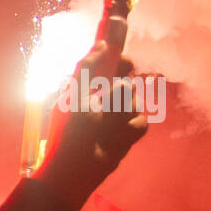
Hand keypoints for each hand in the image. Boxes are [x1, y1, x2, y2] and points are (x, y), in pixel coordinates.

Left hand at [35, 43, 147, 210]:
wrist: (76, 168)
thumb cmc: (69, 131)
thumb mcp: (74, 96)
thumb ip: (86, 67)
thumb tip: (101, 42)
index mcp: (88, 87)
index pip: (112, 64)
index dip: (120, 59)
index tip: (124, 61)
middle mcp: (105, 99)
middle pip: (129, 79)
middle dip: (123, 86)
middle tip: (111, 94)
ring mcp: (118, 116)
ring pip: (136, 101)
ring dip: (121, 112)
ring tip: (103, 126)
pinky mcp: (129, 133)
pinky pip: (141, 122)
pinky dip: (129, 130)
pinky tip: (115, 139)